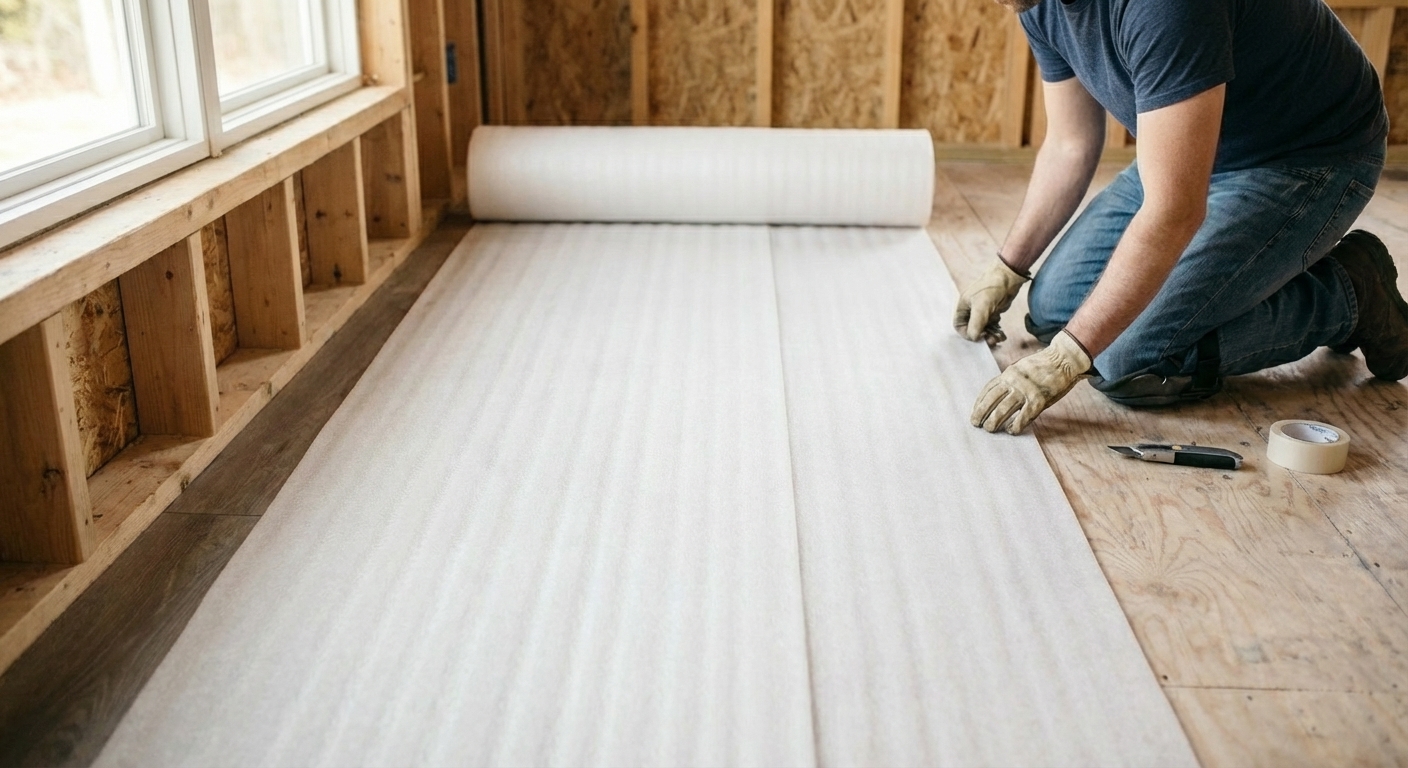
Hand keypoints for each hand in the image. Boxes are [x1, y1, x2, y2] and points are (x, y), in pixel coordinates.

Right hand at [953, 257, 1029, 343]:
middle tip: (992, 341)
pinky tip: (1002, 334)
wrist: (1009, 277)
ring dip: (991, 336)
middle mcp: (971, 311)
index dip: (967, 334)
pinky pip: (992, 327)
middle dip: (982, 337)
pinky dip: (996, 332)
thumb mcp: (981, 306)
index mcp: (963, 308)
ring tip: (999, 338)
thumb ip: (976, 323)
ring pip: (983, 330)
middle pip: (972, 330)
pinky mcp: (992, 313)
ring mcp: (982, 312)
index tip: (979, 337)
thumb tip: (973, 337)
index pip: (959, 327)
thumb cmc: (991, 288)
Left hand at [971, 331, 1091, 433]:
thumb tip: (999, 396)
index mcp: (1008, 373)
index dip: (979, 402)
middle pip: (991, 401)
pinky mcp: (1039, 400)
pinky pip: (1023, 417)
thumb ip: (1010, 380)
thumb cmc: (1043, 365)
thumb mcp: (1020, 368)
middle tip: (976, 424)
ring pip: (1003, 410)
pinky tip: (1011, 430)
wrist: (1063, 359)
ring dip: (994, 422)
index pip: (988, 390)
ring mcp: (1026, 391)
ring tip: (989, 429)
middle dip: (981, 414)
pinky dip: (1015, 425)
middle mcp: (1014, 382)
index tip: (975, 411)